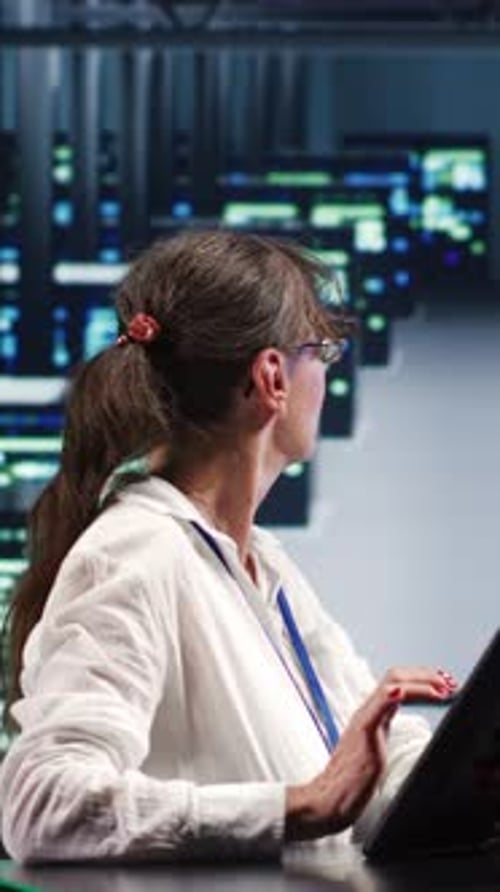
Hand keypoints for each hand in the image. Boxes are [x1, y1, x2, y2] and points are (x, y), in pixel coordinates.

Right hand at [285, 665, 457, 841]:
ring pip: (390, 685)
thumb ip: (384, 736)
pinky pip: (377, 706)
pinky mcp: (363, 732)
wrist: (330, 799)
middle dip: (425, 675)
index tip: (443, 684)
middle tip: (448, 683)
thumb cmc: (352, 782)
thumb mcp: (375, 751)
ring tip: (441, 689)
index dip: (421, 679)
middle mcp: (367, 712)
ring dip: (420, 683)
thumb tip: (405, 738)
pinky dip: (392, 695)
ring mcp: (365, 720)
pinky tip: (401, 692)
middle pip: (395, 676)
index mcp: (371, 715)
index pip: (396, 683)